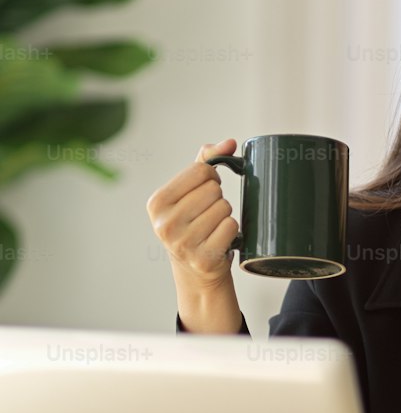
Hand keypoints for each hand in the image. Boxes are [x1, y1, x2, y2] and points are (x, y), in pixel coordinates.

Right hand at [146, 139, 239, 287]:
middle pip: (214, 190)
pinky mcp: (204, 258)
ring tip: (213, 227)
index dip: (211, 177)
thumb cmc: (193, 222)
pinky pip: (231, 227)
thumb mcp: (189, 191)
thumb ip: (205, 161)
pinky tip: (220, 239)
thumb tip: (230, 143)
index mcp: (157, 203)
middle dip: (218, 199)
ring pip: (224, 208)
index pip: (201, 171)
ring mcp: (183, 243)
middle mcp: (165, 224)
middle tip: (209, 214)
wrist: (195, 270)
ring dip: (225, 215)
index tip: (206, 190)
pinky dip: (231, 231)